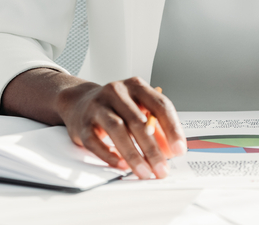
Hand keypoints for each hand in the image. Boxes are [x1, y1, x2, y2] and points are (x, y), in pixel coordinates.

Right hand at [55, 76, 185, 179]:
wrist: (79, 102)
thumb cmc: (115, 107)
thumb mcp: (138, 110)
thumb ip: (156, 129)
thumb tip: (170, 151)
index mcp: (136, 86)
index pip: (160, 105)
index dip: (172, 129)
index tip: (179, 150)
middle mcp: (117, 92)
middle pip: (138, 121)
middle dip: (153, 149)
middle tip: (162, 169)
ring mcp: (97, 106)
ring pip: (117, 129)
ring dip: (133, 155)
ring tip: (145, 172)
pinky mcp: (82, 124)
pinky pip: (95, 141)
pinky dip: (109, 154)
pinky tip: (121, 165)